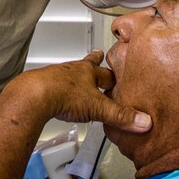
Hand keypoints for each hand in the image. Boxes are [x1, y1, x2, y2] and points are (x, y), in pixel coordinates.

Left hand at [11, 52, 150, 132]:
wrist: (34, 95)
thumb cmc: (65, 94)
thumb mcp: (98, 107)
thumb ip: (121, 115)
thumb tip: (144, 121)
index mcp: (88, 71)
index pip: (106, 70)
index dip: (112, 72)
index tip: (117, 69)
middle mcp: (73, 70)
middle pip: (86, 65)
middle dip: (93, 63)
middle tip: (97, 57)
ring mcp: (57, 76)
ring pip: (70, 73)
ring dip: (76, 78)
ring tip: (78, 81)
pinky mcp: (43, 86)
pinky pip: (55, 85)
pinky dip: (59, 89)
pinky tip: (58, 96)